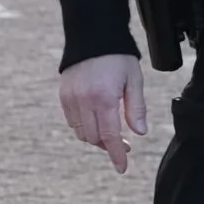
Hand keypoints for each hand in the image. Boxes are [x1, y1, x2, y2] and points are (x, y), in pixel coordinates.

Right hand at [59, 54, 146, 173]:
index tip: (122, 168)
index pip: (110, 136)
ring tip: (109, 133)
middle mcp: (84, 101)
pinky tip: (96, 121)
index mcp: (104, 98)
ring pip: (82, 133)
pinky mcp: (63, 96)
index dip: (116, 155)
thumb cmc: (118, 56)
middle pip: (95, 138)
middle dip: (108, 145)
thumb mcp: (133, 79)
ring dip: (96, 137)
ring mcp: (71, 100)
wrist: (92, 36)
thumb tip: (140, 133)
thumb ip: (136, 107)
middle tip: (124, 144)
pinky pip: (72, 122)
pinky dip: (84, 127)